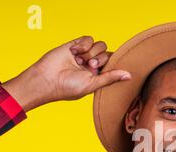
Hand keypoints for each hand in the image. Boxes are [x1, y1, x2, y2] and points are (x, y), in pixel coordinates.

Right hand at [3, 36, 130, 111]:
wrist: (47, 79)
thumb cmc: (68, 87)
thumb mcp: (92, 84)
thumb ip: (110, 78)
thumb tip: (129, 76)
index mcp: (98, 76)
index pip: (112, 65)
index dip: (112, 64)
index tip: (105, 69)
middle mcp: (91, 65)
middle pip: (107, 54)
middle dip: (100, 59)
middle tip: (90, 66)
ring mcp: (83, 55)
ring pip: (99, 45)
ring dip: (91, 52)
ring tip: (80, 60)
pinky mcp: (75, 45)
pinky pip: (88, 39)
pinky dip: (84, 44)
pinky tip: (74, 52)